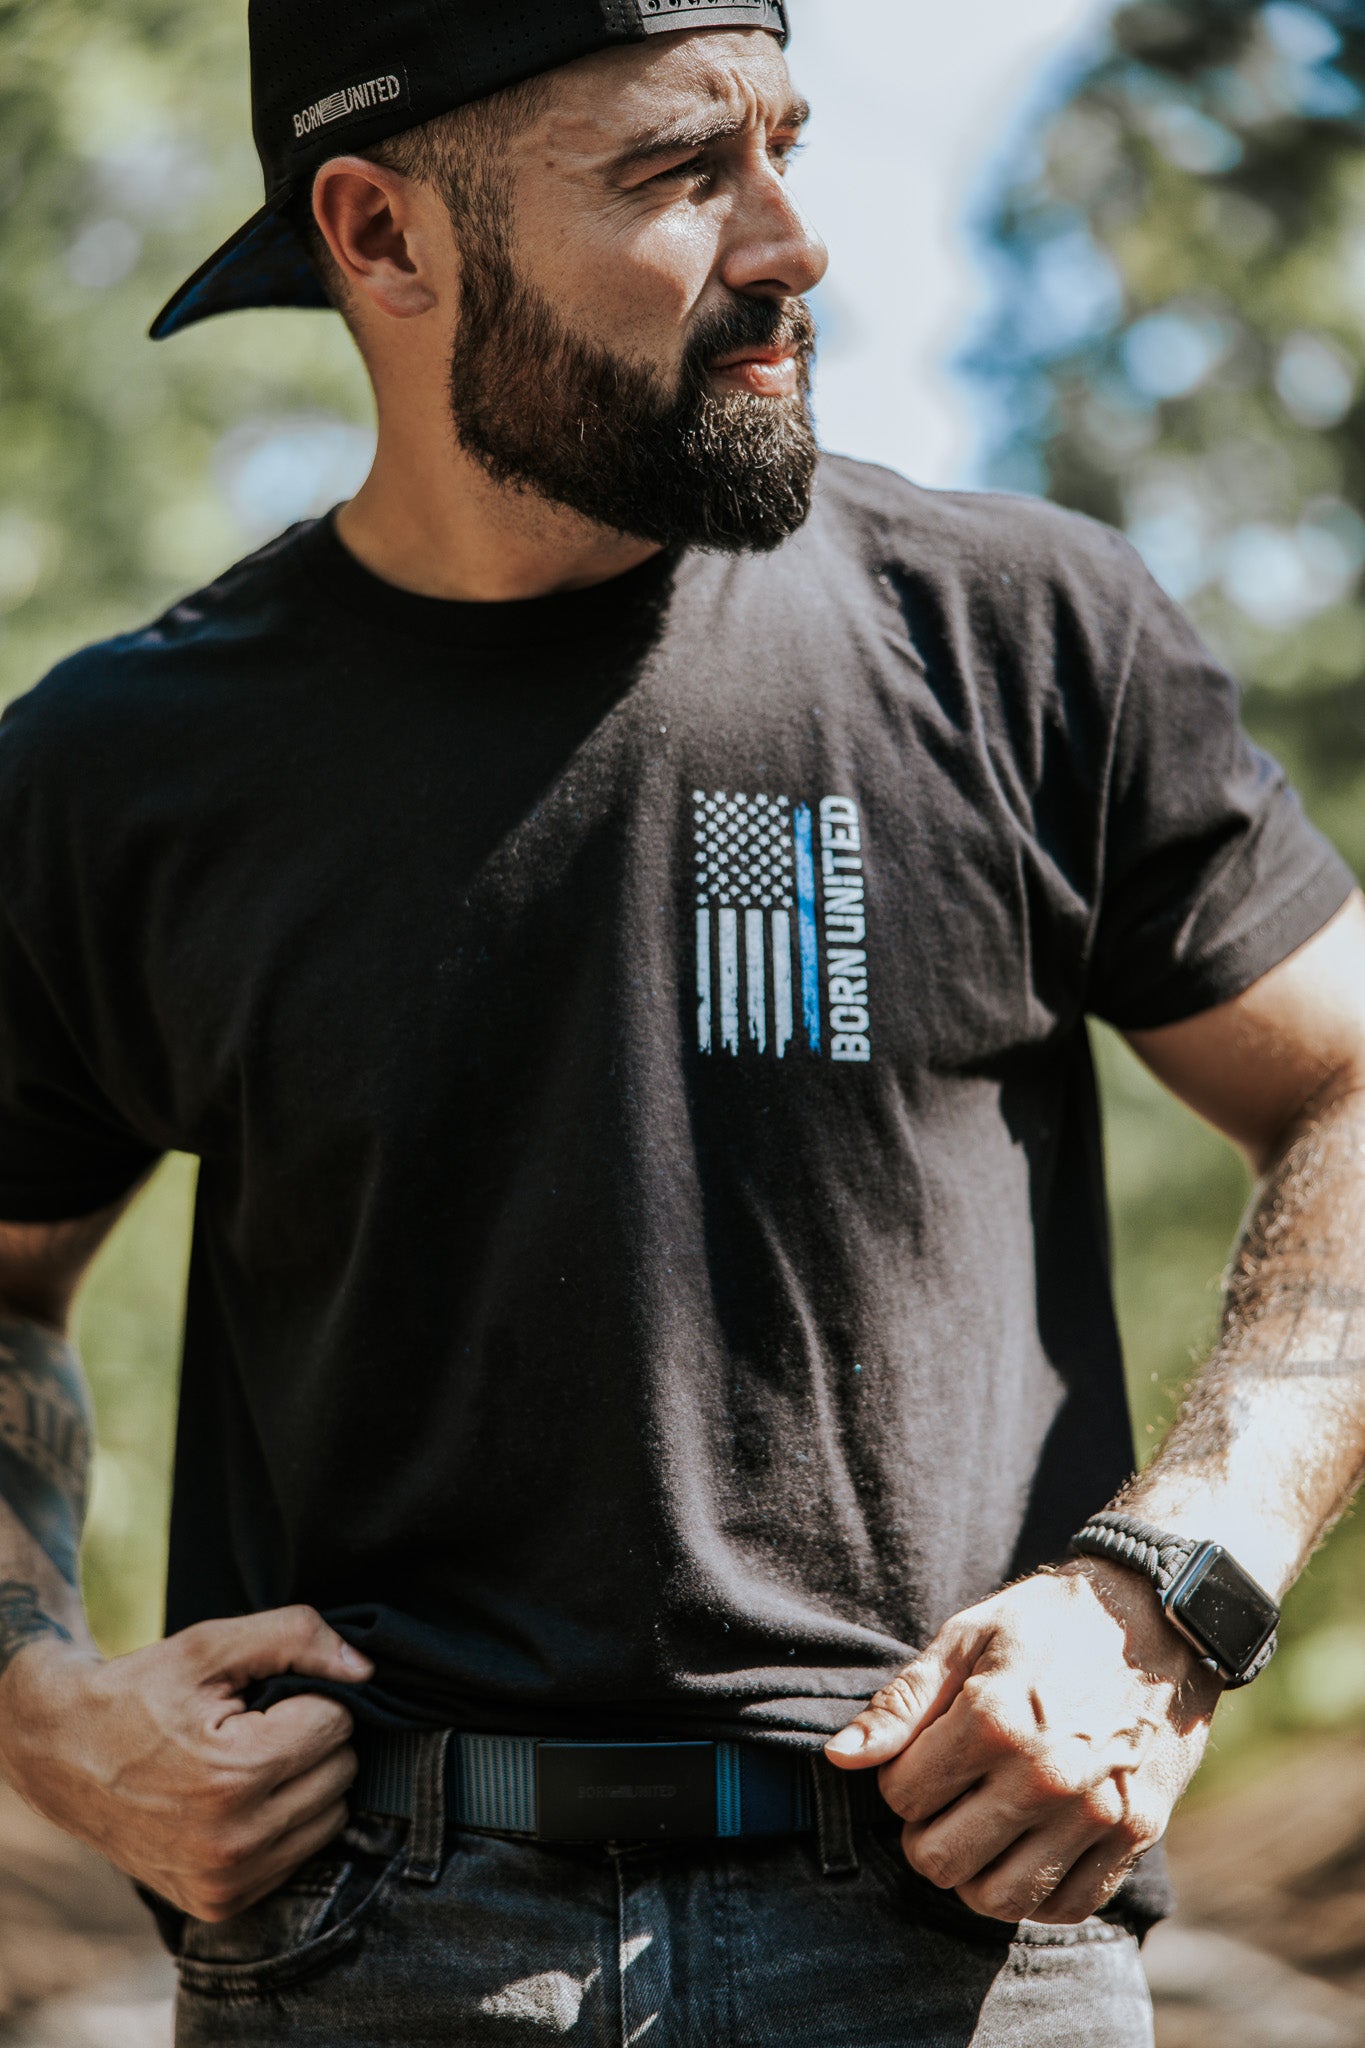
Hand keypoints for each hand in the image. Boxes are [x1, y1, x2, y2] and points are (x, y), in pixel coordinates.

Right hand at [0, 1605, 371, 1921]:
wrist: (63, 1755)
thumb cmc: (142, 1692)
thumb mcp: (211, 1644)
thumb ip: (297, 1638)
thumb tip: (366, 1670)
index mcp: (234, 1777)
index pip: (337, 1723)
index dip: (308, 1697)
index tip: (263, 1697)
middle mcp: (233, 1843)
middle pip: (341, 1773)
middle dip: (310, 1739)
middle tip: (255, 1727)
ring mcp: (225, 1883)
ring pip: (330, 1819)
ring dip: (304, 1784)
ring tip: (248, 1762)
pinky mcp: (219, 1905)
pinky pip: (298, 1857)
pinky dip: (284, 1824)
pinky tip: (240, 1800)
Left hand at [825, 1564, 1220, 1924]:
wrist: (1156, 1618)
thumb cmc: (1050, 1622)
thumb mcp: (968, 1636)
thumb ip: (903, 1701)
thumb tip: (841, 1757)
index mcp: (993, 1719)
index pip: (901, 1796)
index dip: (900, 1778)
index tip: (925, 1757)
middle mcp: (1043, 1775)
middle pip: (940, 1859)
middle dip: (926, 1834)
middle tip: (945, 1801)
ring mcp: (1094, 1811)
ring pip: (999, 1899)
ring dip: (975, 1874)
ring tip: (981, 1830)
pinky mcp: (1136, 1833)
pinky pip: (1068, 1906)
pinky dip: (1039, 1893)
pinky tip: (1030, 1849)